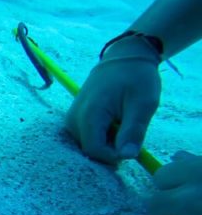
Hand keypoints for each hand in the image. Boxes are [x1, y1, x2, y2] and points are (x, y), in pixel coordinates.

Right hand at [65, 35, 161, 162]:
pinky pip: (86, 138)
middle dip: (111, 149)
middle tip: (128, 131)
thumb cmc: (136, 77)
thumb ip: (133, 131)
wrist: (122, 58)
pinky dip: (102, 137)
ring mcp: (70, 120)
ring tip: (120, 124)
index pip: (95, 150)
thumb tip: (126, 157)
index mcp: (89, 114)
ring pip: (88, 146)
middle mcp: (73, 119)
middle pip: (90, 150)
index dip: (114, 155)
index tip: (132, 146)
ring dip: (107, 143)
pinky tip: (112, 123)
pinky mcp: (72, 120)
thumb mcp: (144, 104)